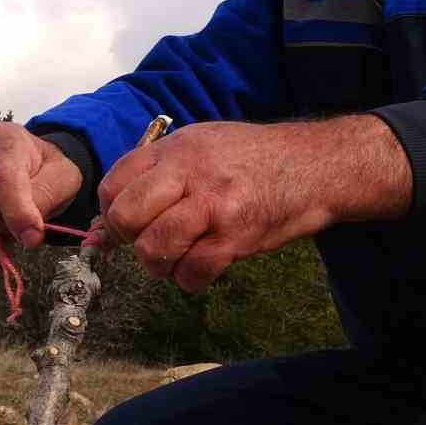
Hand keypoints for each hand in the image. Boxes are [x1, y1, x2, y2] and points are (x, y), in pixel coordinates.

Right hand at [0, 122, 82, 269]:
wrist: (21, 164)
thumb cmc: (42, 171)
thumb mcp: (61, 176)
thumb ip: (47, 198)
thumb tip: (27, 235)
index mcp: (2, 140)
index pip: (3, 177)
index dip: (18, 213)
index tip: (33, 239)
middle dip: (0, 231)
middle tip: (17, 230)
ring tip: (4, 240)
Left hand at [97, 116, 410, 292]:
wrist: (315, 166)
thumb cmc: (257, 159)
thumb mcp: (204, 145)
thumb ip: (159, 172)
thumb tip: (109, 221)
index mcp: (177, 147)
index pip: (114, 183)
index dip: (111, 212)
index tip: (127, 225)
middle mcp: (190, 171)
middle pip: (126, 216)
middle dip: (129, 240)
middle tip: (151, 242)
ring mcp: (214, 204)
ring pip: (154, 248)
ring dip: (159, 265)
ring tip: (178, 258)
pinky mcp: (237, 235)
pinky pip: (192, 272)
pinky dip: (190, 279)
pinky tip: (203, 269)